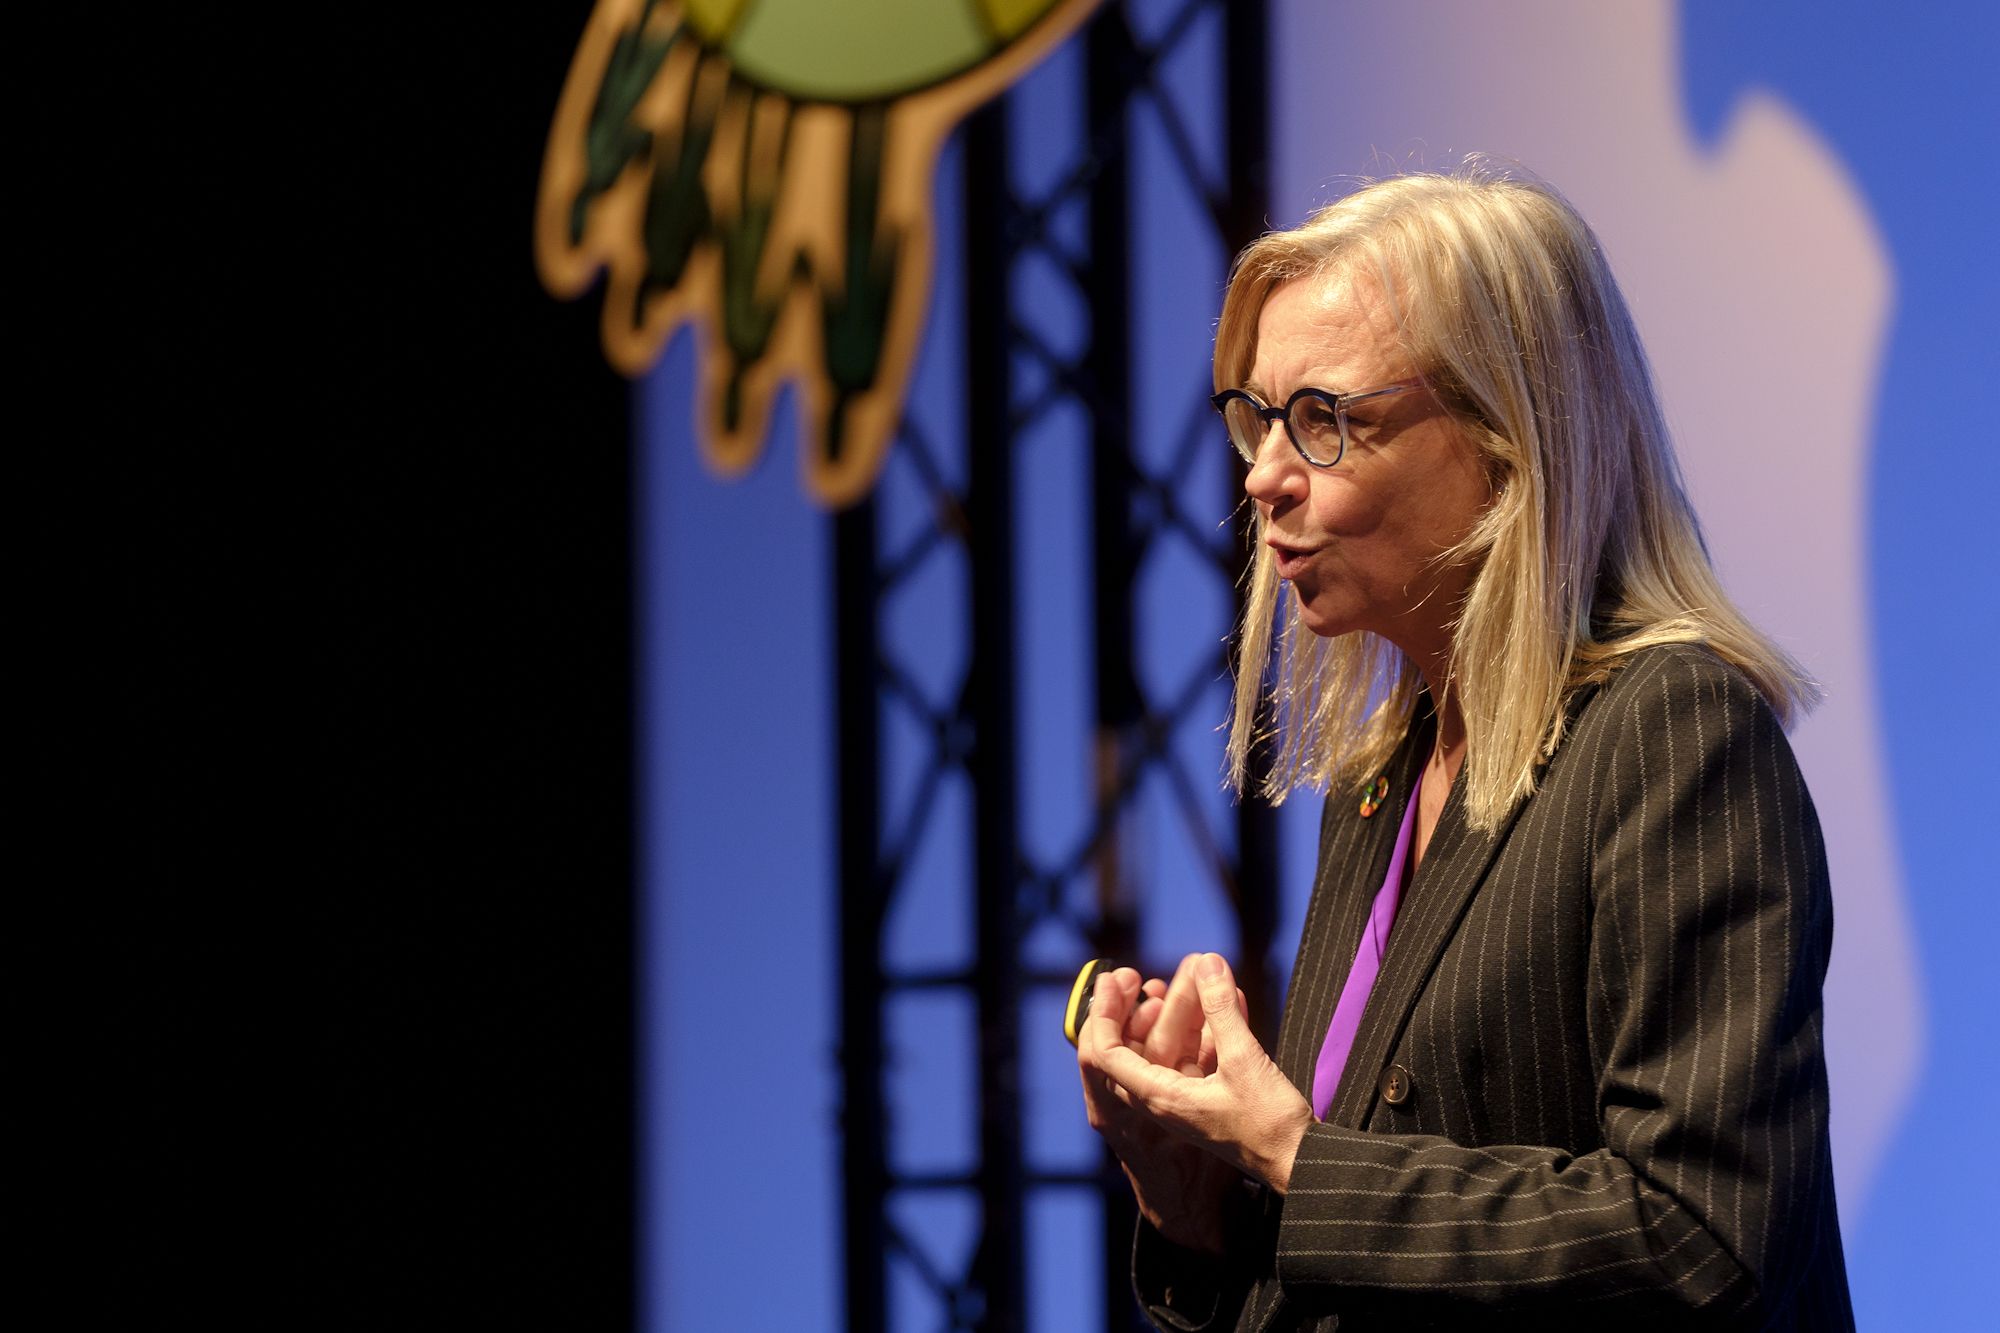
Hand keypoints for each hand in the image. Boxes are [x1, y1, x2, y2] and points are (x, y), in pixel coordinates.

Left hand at [1094, 953, 1312, 1194]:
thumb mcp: (1244, 1060)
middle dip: (1144, 1005)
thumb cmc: (1270, 1126)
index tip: (1112, 980)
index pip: (1107, 1054)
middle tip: (1147, 975)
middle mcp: (1166, 1099)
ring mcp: (1190, 1098)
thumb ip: (1221, 1010)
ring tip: (1200, 969)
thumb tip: (1207, 962)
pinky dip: (1211, 1026)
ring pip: (1176, 1044)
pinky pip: (1202, 1053)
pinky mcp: (1214, 1095)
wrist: (1303, 1165)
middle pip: (1139, 1044)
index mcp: (1159, 1098)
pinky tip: (1229, 994)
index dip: (1104, 1013)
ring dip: (1185, 1008)